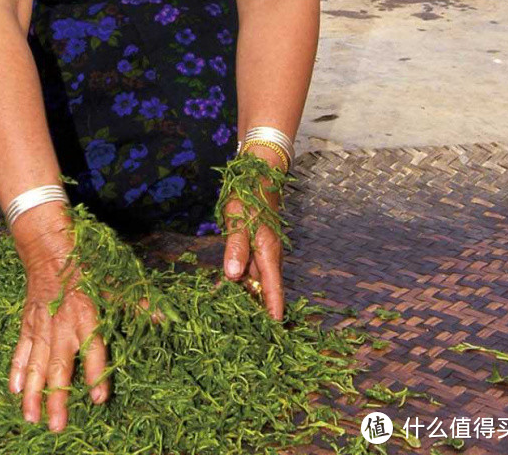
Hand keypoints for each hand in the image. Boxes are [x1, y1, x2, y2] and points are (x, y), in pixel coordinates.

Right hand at [8, 209, 164, 431]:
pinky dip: (16, 370)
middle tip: (56, 427)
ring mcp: (42, 325)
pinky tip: (13, 390)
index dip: (96, 374)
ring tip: (31, 418)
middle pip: (59, 368)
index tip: (99, 398)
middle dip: (57, 398)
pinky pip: (21, 350)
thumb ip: (137, 303)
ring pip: (36, 365)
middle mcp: (62, 325)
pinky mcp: (29, 322)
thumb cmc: (87, 264)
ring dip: (33, 393)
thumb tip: (164, 318)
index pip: (93, 349)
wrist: (49, 245)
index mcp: (86, 315)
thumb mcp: (115, 281)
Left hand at [221, 142, 285, 321]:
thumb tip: (234, 277)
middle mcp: (268, 254)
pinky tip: (231, 290)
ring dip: (251, 296)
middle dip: (261, 310)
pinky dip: (244, 281)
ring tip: (239, 320)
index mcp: (268, 251)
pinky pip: (251, 268)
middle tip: (252, 336)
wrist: (259, 170)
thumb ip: (236, 248)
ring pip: (257, 279)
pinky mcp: (256, 243)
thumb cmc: (248, 193)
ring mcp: (263, 249)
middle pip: (266, 288)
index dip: (274, 310)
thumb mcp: (238, 219)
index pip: (273, 288)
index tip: (275, 332)